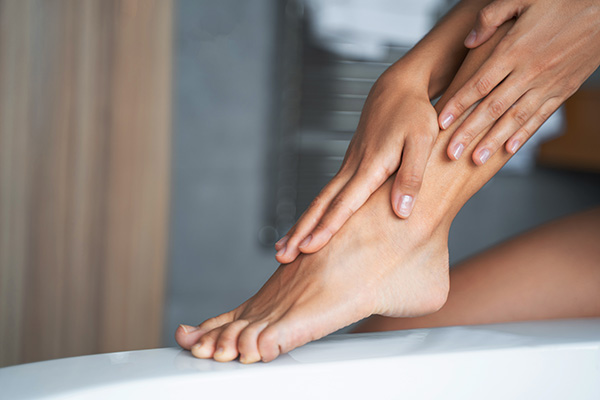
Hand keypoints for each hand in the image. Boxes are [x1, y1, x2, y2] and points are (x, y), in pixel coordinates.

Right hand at [274, 69, 438, 263]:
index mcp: (370, 166)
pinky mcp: (351, 165)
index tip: (309, 249)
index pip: (344, 204)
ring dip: (302, 224)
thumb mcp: (422, 142)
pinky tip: (309, 224)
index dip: (326, 228)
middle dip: (300, 232)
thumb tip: (402, 212)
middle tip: (282, 256)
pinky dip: (314, 212)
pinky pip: (328, 193)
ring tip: (286, 248)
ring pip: (320, 200)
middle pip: (321, 205)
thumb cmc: (413, 114)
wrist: (398, 88)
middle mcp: (353, 168)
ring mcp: (349, 166)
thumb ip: (412, 177)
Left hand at [438, 0, 599, 164]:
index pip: (479, 84)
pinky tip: (509, 150)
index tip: (440, 122)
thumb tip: (469, 40)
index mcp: (514, 49)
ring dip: (493, 141)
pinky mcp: (564, 90)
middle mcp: (529, 71)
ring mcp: (547, 83)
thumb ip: (491, 17)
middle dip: (469, 133)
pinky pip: (541, 116)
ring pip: (514, 118)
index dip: (458, 105)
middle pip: (492, 108)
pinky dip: (524, 134)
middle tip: (450, 152)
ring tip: (475, 160)